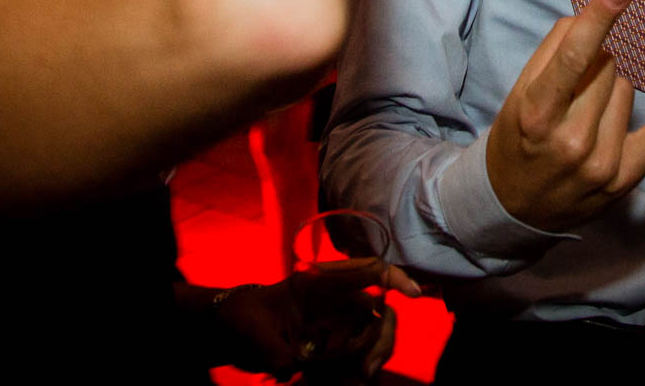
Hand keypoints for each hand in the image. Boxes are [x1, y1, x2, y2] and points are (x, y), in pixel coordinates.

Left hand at [205, 259, 418, 381]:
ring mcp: (335, 324)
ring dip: (369, 360)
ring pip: (371, 339)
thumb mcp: (253, 329)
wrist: (231, 330)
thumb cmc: (241, 317)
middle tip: (368, 371)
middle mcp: (335, 302)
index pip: (367, 270)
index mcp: (320, 284)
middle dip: (381, 340)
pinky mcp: (331, 346)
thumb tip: (289, 367)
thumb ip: (273, 348)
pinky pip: (355, 360)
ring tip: (355, 380)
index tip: (413, 293)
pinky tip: (339, 382)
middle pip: (378, 313)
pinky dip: (352, 375)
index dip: (393, 278)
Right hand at [486, 0, 644, 232]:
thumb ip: (550, 55)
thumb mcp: (517, 96)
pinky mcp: (625, 177)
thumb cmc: (515, 141)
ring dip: (610, 89)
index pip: (573, 58)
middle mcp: (573, 141)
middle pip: (605, 67)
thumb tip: (588, 19)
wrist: (514, 207)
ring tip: (583, 116)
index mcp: (538, 115)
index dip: (598, 18)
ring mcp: (602, 163)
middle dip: (592, 64)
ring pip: (626, 89)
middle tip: (570, 90)